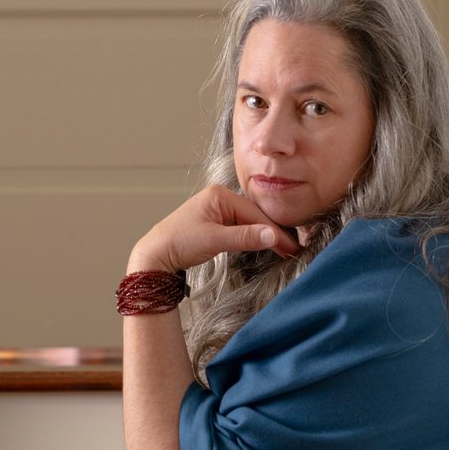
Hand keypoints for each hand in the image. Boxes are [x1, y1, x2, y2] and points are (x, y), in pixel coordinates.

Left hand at [128, 185, 300, 272]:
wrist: (155, 255)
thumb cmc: (179, 243)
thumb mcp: (215, 240)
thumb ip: (245, 237)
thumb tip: (273, 236)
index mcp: (220, 194)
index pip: (255, 214)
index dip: (275, 232)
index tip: (292, 247)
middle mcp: (219, 197)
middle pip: (254, 216)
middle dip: (272, 234)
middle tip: (293, 250)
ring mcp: (217, 209)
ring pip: (248, 223)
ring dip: (264, 236)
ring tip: (284, 249)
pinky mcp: (214, 221)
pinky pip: (239, 227)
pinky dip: (252, 237)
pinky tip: (264, 245)